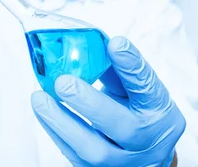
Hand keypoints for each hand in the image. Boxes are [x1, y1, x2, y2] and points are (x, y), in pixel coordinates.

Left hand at [32, 36, 184, 166]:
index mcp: (157, 109)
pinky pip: (75, 156)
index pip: (147, 86)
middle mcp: (146, 139)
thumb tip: (89, 42)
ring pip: (95, 150)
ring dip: (62, 122)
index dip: (131, 64)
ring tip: (40, 98)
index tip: (114, 43)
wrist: (144, 154)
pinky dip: (55, 132)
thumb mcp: (133, 90)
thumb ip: (115, 70)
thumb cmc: (134, 112)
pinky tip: (42, 112)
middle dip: (90, 103)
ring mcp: (125, 161)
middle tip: (63, 82)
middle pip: (124, 127)